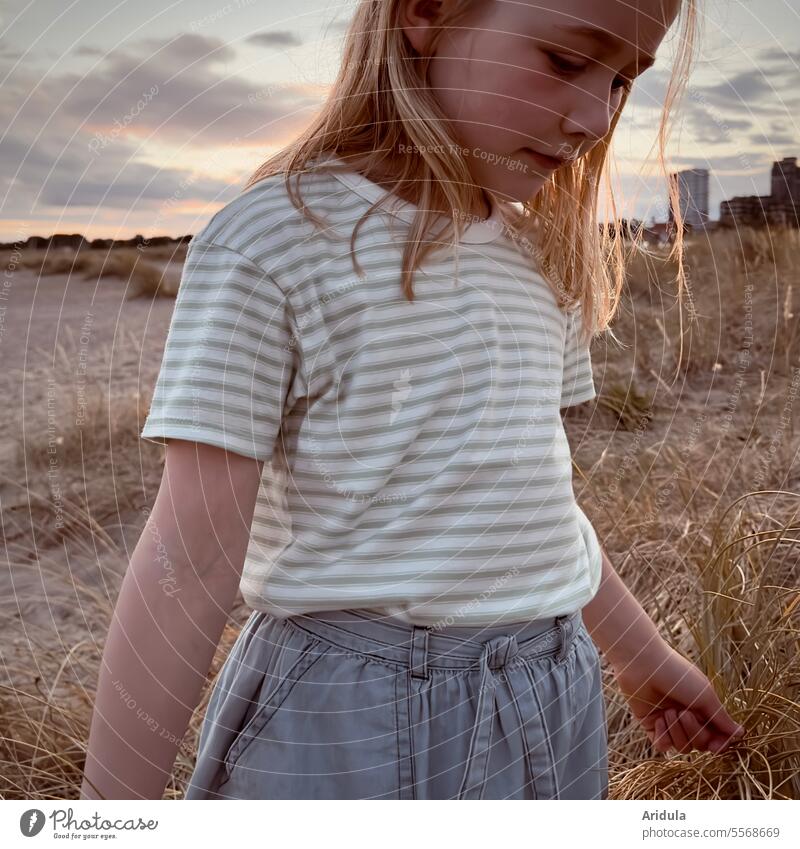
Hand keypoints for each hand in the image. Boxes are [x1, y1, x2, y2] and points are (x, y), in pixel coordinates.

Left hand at [610, 640, 744, 754]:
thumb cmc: (677, 674)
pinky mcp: (651, 725)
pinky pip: (662, 746)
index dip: (718, 744)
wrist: (643, 665)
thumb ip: (721, 719)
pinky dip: (663, 736)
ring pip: (683, 747)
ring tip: (669, 711)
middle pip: (701, 744)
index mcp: (703, 709)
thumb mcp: (705, 696)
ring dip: (678, 731)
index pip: (717, 737)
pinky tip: (658, 719)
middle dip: (694, 732)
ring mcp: (670, 722)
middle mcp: (688, 717)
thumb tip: (741, 735)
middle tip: (684, 712)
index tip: (716, 746)